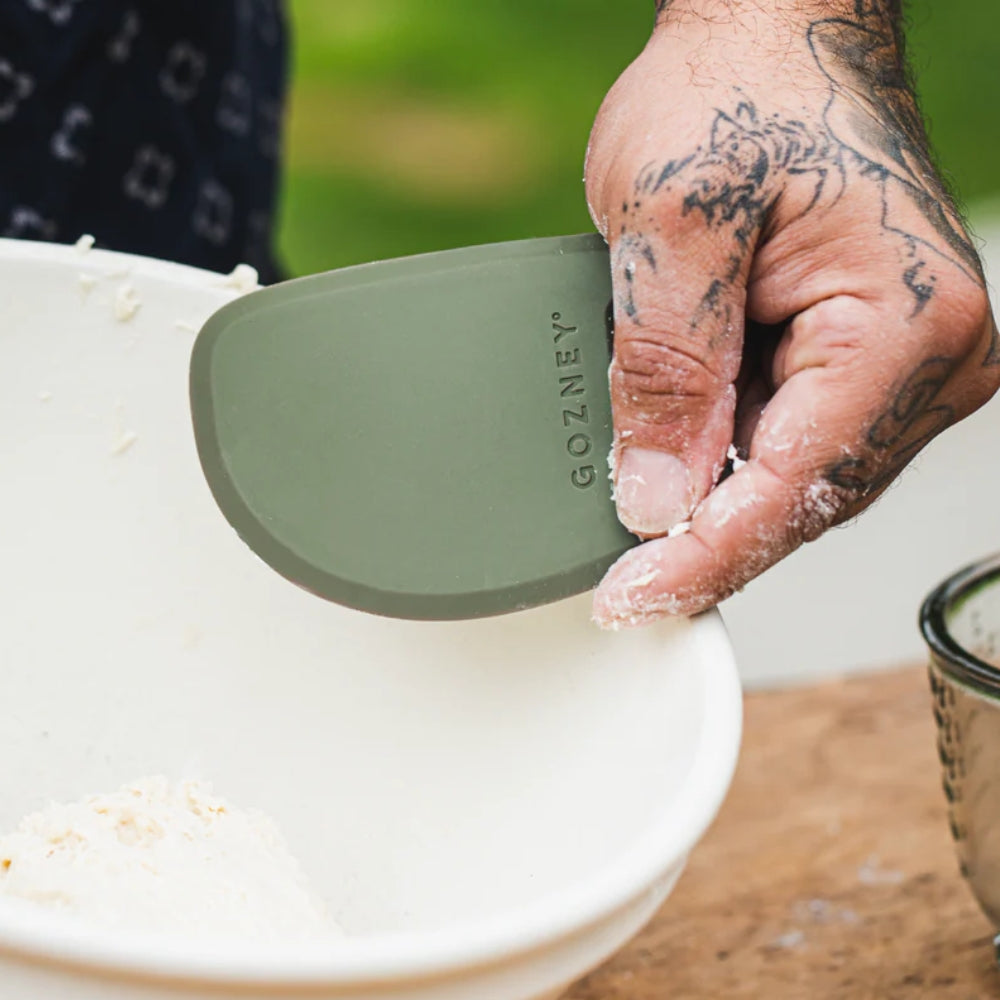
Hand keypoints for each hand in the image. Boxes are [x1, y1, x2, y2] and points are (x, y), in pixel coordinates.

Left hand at [584, 0, 998, 627]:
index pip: (794, 488)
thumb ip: (667, 370)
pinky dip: (729, 461)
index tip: (630, 601)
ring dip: (715, 501)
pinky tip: (675, 463)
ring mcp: (901, 362)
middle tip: (619, 584)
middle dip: (707, 541)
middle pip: (804, 498)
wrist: (770, 32)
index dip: (703, 558)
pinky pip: (791, 439)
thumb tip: (657, 497)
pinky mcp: (862, 357)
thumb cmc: (735, 91)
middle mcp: (927, 357)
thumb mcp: (673, 223)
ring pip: (796, 478)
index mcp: (901, 326)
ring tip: (635, 517)